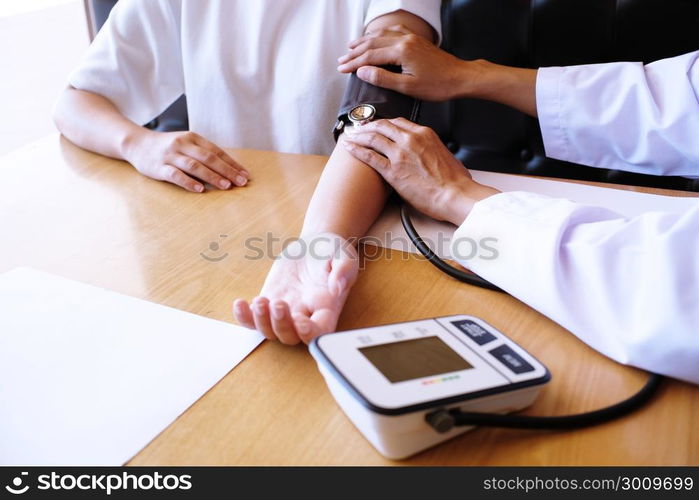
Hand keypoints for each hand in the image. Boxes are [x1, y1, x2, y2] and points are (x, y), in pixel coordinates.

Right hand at [122, 130, 248, 192]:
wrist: (137, 143)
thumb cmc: (168, 147)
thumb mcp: (187, 144)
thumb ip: (204, 153)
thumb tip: (228, 169)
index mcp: (193, 138)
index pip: (217, 151)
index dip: (232, 163)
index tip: (245, 175)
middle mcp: (183, 144)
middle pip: (209, 158)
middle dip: (227, 171)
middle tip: (241, 182)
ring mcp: (170, 155)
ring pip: (195, 166)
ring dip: (212, 176)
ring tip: (226, 186)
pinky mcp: (159, 167)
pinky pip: (176, 175)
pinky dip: (189, 182)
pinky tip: (200, 189)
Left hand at [233, 233, 358, 344]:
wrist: (314, 245)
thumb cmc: (332, 252)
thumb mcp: (344, 255)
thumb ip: (344, 270)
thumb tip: (338, 287)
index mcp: (327, 309)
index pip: (320, 333)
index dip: (310, 334)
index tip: (301, 321)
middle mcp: (306, 315)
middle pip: (291, 337)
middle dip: (281, 325)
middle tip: (279, 303)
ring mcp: (285, 311)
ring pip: (270, 332)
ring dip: (262, 322)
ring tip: (260, 301)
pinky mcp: (268, 303)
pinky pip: (252, 319)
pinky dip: (244, 317)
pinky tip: (239, 303)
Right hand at [337, 26, 484, 100]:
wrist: (460, 77)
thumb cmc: (437, 85)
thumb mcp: (407, 87)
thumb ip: (383, 78)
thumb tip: (362, 72)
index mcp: (401, 51)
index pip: (369, 56)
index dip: (353, 63)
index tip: (341, 69)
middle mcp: (405, 40)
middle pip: (372, 43)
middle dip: (354, 52)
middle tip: (341, 60)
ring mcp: (411, 38)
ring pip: (381, 35)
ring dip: (364, 41)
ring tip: (351, 47)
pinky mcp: (416, 40)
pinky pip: (392, 33)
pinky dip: (379, 35)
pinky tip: (375, 38)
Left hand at [341, 118, 499, 224]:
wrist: (455, 194)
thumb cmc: (454, 180)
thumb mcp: (445, 154)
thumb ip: (432, 149)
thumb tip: (429, 153)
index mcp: (424, 134)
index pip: (398, 122)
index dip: (384, 123)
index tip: (378, 126)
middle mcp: (410, 139)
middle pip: (382, 125)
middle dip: (367, 126)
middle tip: (358, 128)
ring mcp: (399, 154)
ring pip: (372, 137)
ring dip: (358, 135)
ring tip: (350, 136)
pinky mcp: (392, 170)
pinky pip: (369, 156)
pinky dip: (356, 149)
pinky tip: (349, 148)